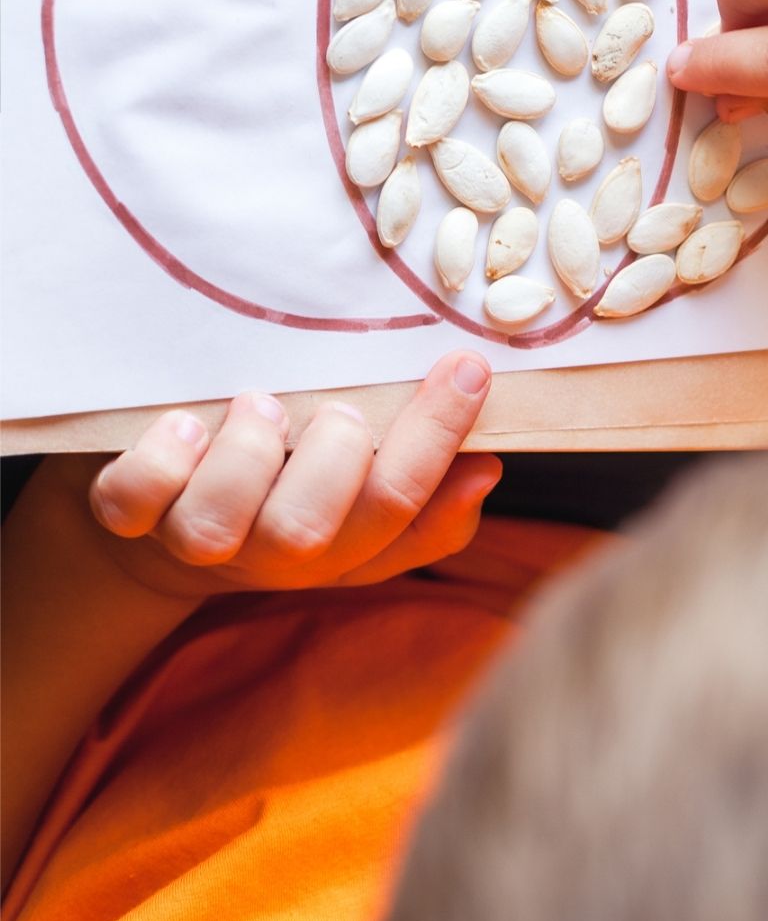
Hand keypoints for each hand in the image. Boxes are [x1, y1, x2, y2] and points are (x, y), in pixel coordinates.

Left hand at [69, 350, 500, 603]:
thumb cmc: (279, 486)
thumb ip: (424, 497)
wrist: (155, 528)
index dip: (438, 441)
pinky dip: (159, 463)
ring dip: (246, 456)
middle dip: (334, 462)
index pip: (404, 513)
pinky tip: (184, 425)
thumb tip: (486, 467)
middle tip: (340, 411)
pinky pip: (134, 502)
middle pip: (311, 531)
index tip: (467, 368)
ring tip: (260, 406)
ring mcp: (195, 539)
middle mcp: (270, 553)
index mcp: (340, 545)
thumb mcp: (357, 495)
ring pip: (219, 523)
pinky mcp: (127, 514)